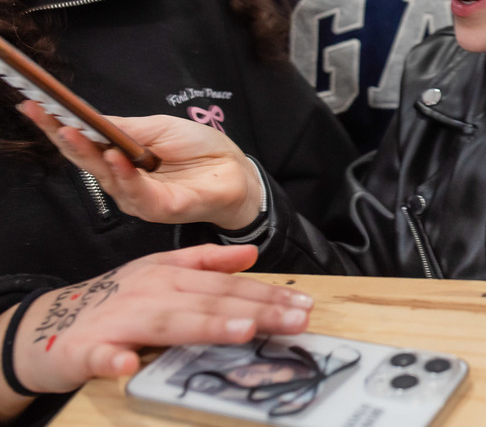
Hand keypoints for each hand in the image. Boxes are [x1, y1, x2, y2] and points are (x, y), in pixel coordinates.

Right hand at [2, 245, 312, 402]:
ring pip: (169, 322)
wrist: (47, 325)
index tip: (303, 305)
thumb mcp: (162, 271)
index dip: (268, 294)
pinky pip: (102, 355)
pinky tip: (129, 365)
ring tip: (242, 331)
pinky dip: (114, 360)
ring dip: (206, 326)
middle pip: (211, 301)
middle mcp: (151, 293)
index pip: (229, 285)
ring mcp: (120, 320)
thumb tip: (251, 254)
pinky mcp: (86, 349)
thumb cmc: (115, 301)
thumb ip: (207, 263)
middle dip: (257, 310)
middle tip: (295, 320)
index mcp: (171, 276)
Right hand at [19, 101, 262, 229]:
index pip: (84, 144)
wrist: (238, 171)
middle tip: (48, 119)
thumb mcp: (160, 128)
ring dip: (91, 155)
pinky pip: (139, 194)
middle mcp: (125, 182)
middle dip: (65, 140)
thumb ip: (125, 128)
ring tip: (76, 132)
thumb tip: (87, 119)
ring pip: (107, 178)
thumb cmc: (201, 150)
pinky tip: (117, 157)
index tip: (34, 106)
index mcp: (122, 160)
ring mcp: (142, 197)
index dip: (57, 127)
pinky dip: (126, 175)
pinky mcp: (163, 208)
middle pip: (87, 162)